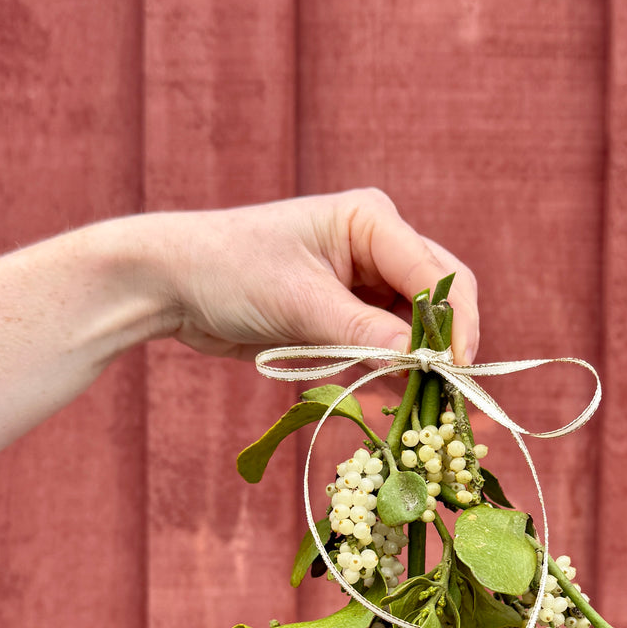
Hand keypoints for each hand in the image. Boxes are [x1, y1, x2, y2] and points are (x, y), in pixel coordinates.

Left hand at [134, 189, 479, 365]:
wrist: (172, 283)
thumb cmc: (231, 271)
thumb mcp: (300, 303)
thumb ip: (365, 333)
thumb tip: (424, 362)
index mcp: (371, 221)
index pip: (435, 274)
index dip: (453, 324)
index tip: (454, 371)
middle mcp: (377, 245)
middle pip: (438, 298)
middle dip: (445, 344)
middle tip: (451, 394)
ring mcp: (363, 281)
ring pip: (416, 327)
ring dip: (421, 363)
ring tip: (429, 406)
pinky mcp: (346, 313)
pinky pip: (387, 344)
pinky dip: (395, 371)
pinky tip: (399, 399)